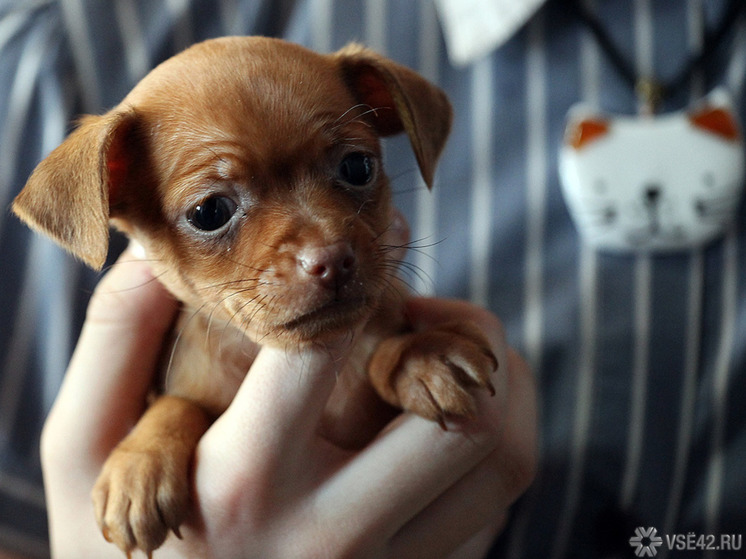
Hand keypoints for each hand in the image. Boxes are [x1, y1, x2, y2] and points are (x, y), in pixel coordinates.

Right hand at [41, 247, 536, 558]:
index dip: (350, 272)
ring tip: (445, 356)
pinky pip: (497, 503)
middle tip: (423, 314)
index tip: (365, 238)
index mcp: (244, 480)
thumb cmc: (113, 548)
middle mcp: (331, 532)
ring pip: (500, 457)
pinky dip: (494, 437)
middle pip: (456, 414)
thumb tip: (156, 250)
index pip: (323, 348)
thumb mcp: (81, 449)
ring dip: (500, 383)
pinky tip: (442, 416)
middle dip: (463, 337)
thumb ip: (117, 339)